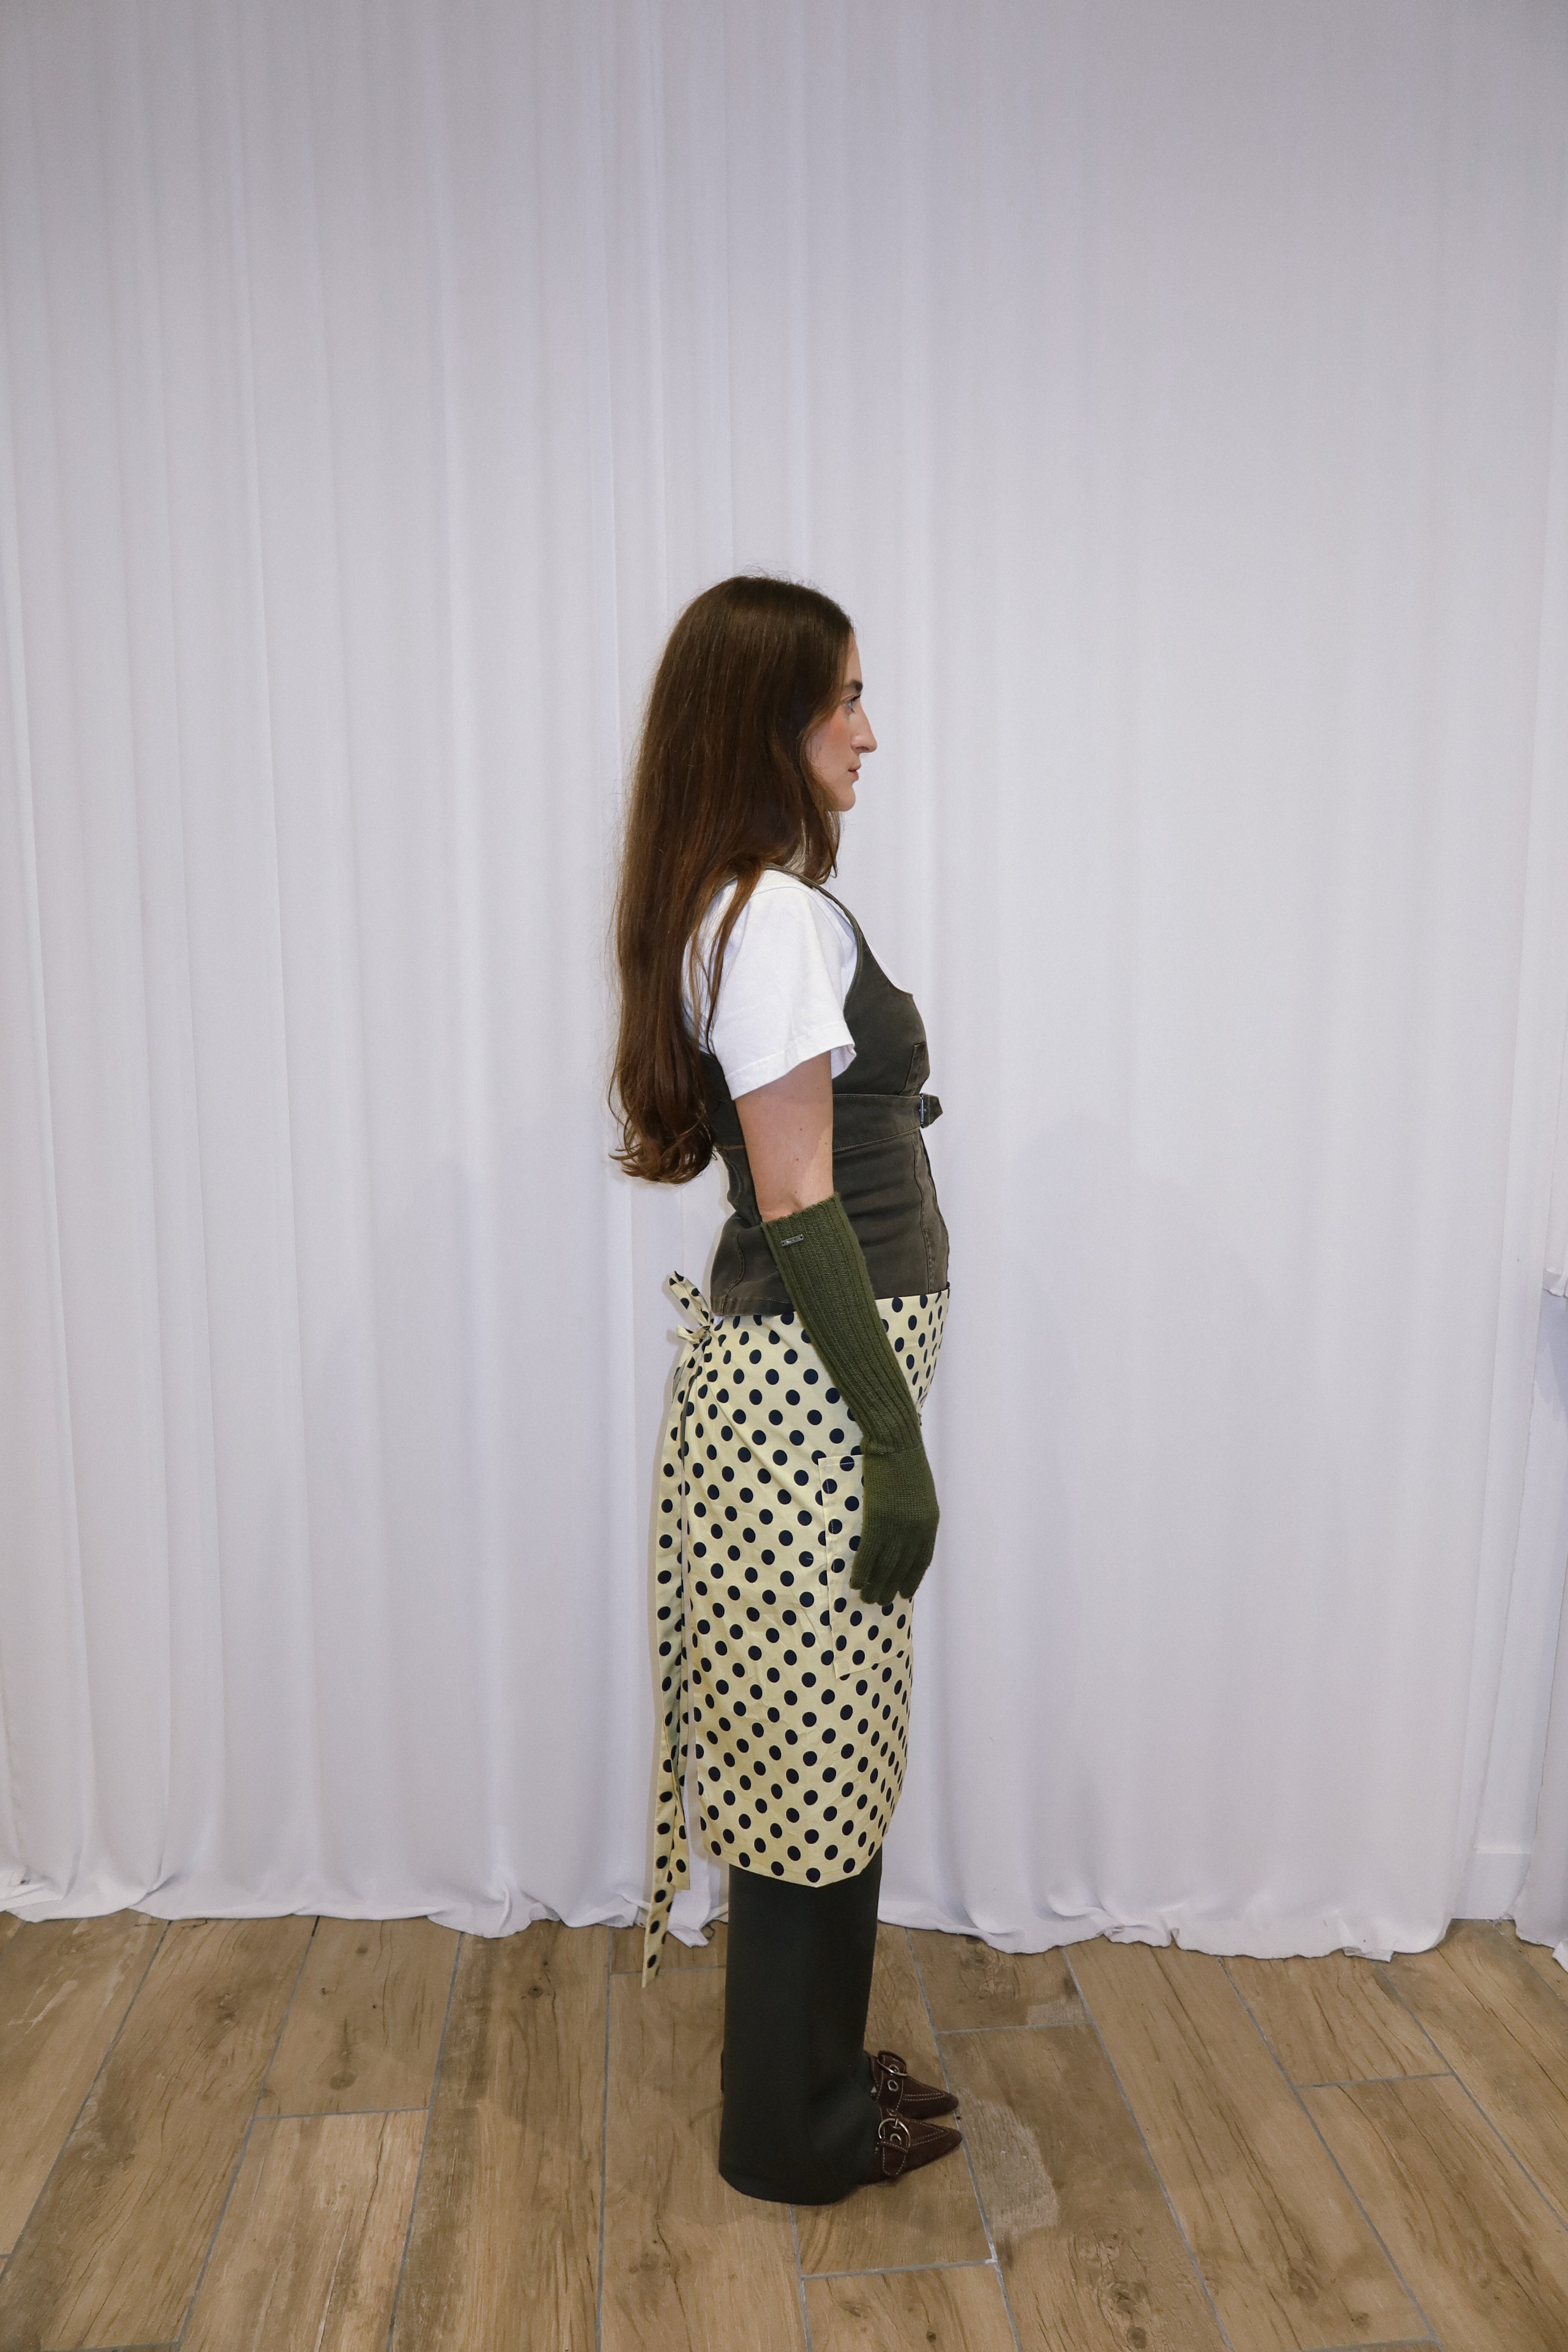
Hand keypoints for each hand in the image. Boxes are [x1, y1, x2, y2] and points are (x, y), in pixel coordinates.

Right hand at [850, 1437, 939, 1606]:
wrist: (896, 1444)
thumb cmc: (906, 1462)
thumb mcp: (921, 1493)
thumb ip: (917, 1515)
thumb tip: (908, 1532)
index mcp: (929, 1524)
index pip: (922, 1561)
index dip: (912, 1580)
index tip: (903, 1593)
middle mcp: (916, 1531)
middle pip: (903, 1569)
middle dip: (891, 1587)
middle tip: (879, 1602)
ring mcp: (898, 1528)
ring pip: (885, 1567)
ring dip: (875, 1586)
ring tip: (867, 1599)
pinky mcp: (878, 1522)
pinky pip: (869, 1555)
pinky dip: (862, 1572)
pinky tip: (855, 1584)